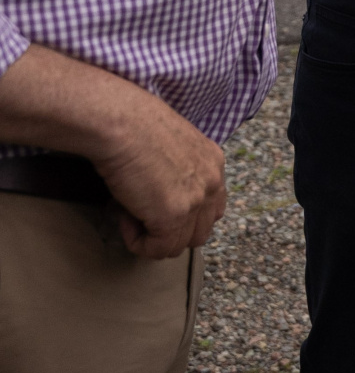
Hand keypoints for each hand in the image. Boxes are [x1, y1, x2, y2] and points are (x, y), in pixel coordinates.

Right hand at [0, 45, 225, 258]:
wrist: (122, 123)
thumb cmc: (134, 126)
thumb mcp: (170, 146)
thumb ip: (178, 170)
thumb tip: (157, 195)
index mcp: (214, 162)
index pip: (212, 208)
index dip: (182, 216)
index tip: (153, 205)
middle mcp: (212, 182)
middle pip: (200, 231)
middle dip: (169, 231)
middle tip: (140, 214)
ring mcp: (196, 200)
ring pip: (180, 245)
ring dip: (152, 237)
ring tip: (129, 213)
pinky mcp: (174, 216)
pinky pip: (158, 249)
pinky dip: (137, 242)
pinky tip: (124, 217)